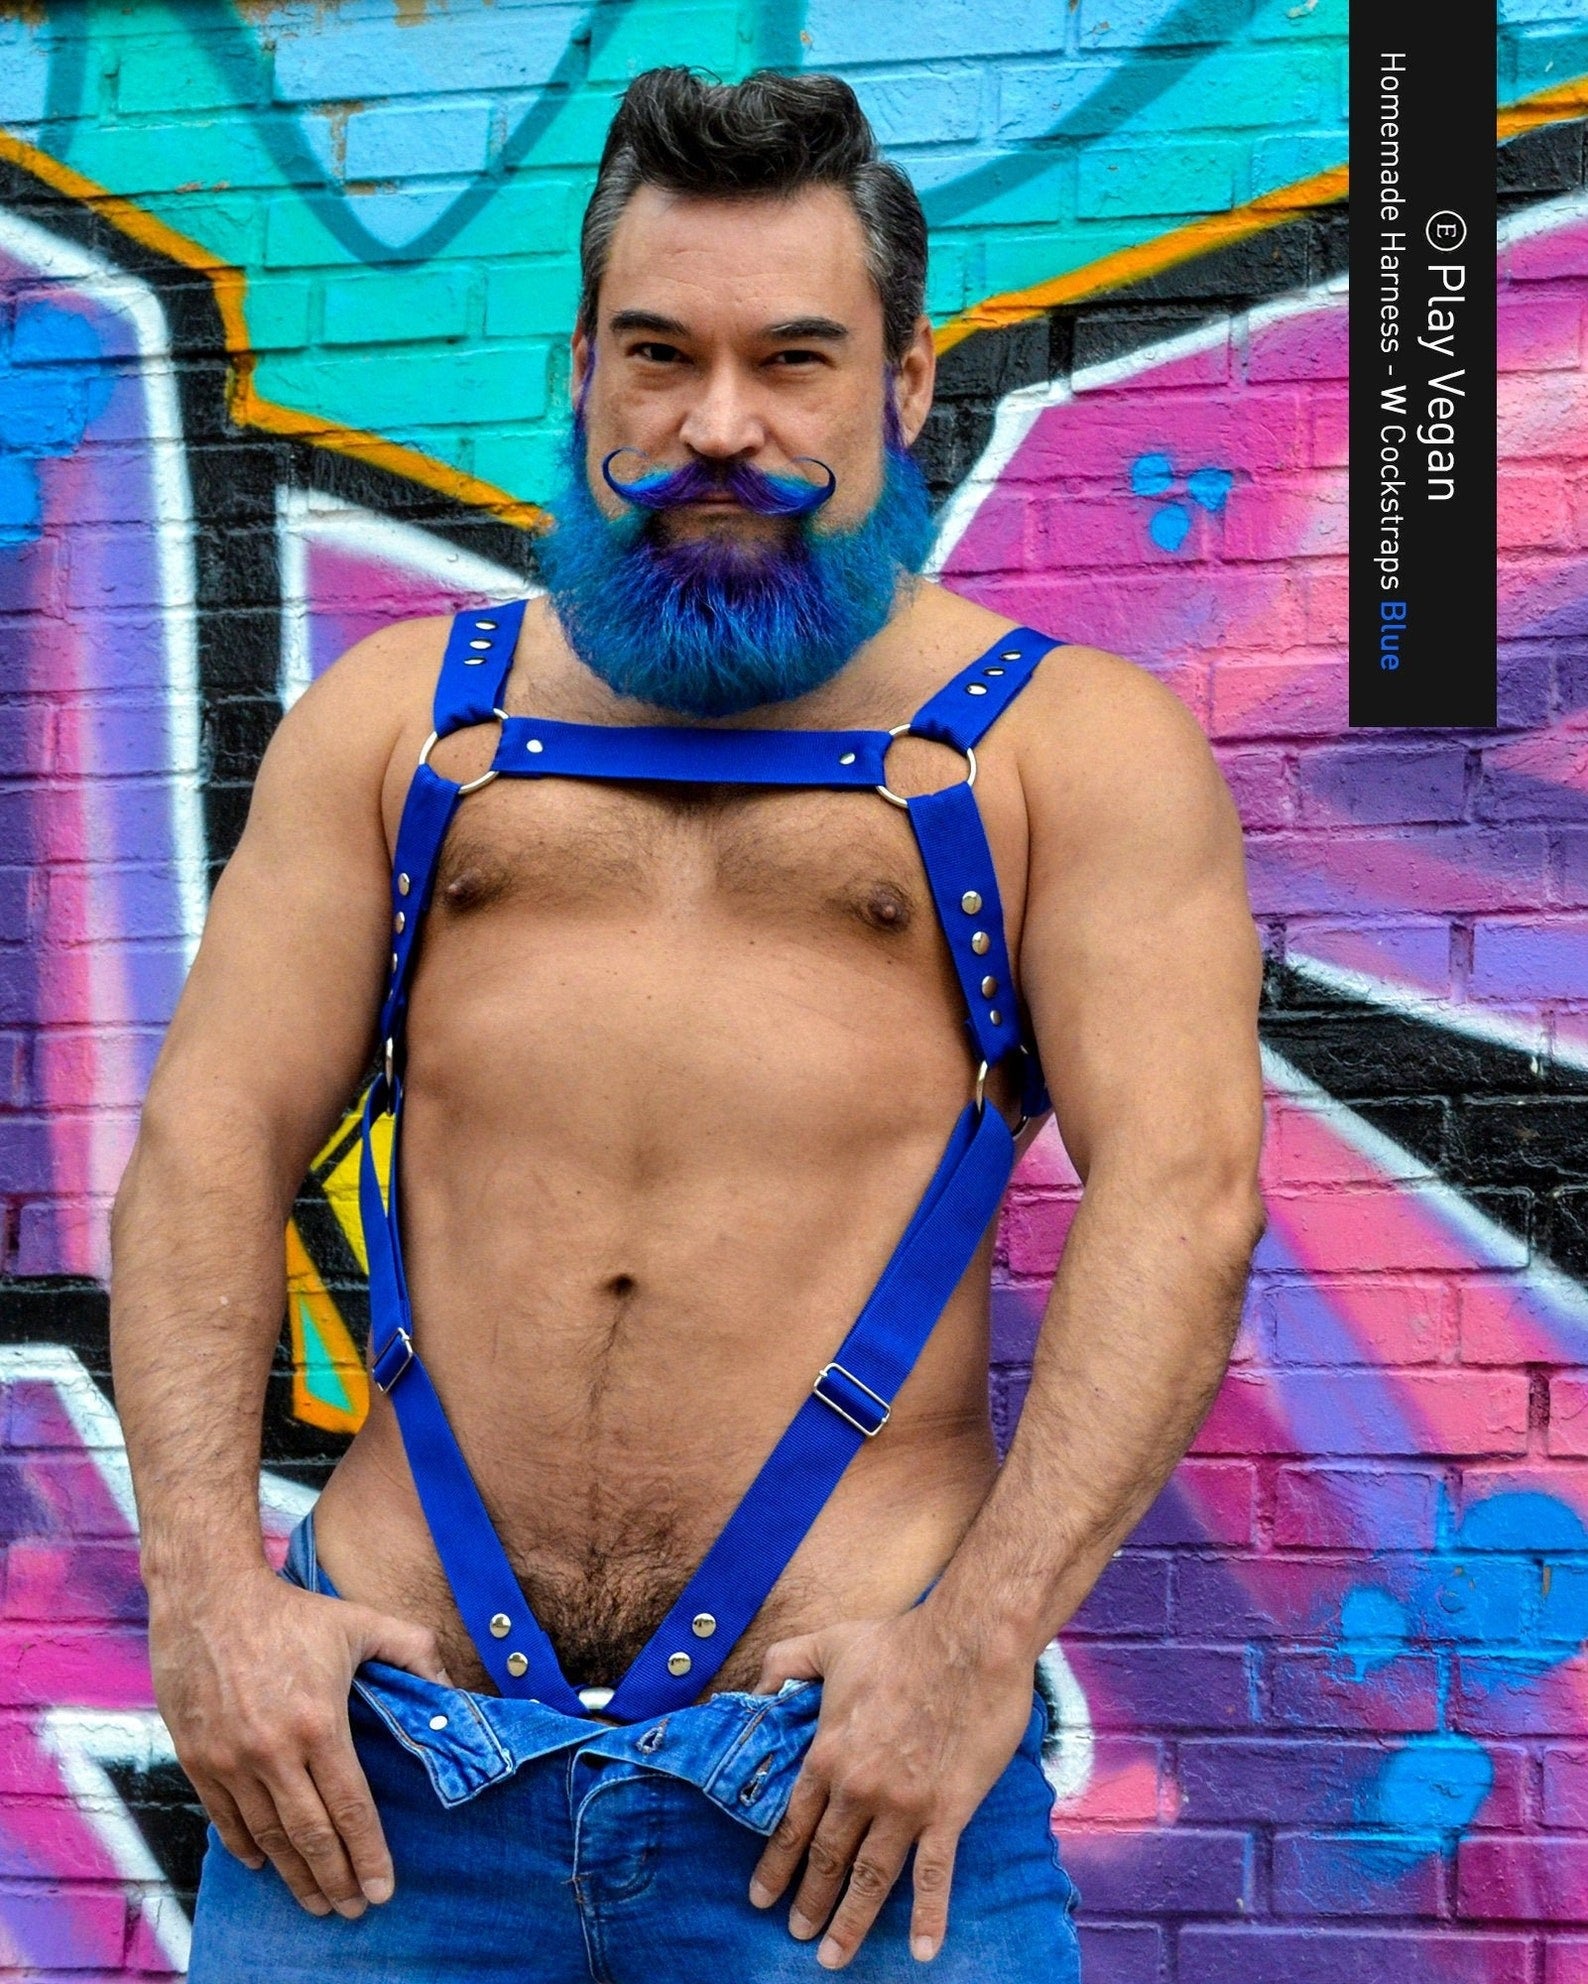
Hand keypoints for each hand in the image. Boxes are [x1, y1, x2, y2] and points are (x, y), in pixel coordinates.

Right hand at [148, 1563, 450, 1918]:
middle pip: (309, 1836)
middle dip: (335, 1880)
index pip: (350, 1808)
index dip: (368, 1854)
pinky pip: (225, 1820)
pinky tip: (266, 1865)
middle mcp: (272, 1752)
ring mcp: (229, 1760)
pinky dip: (247, 1848)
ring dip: (294, 1876)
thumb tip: (450, 1687)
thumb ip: (413, 1651)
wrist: (209, 1598)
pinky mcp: (198, 1760)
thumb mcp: (361, 1622)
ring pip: (267, 1838)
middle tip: (352, 1910)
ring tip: (316, 1901)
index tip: (382, 1890)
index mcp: (318, 1723)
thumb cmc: (291, 1611)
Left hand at [745, 1603, 1034, 1966]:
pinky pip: (934, 1874)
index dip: (775, 1865)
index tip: (761, 1897)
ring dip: (852, 1921)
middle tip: (798, 1932)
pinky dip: (929, 1916)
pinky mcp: (948, 1810)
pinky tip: (924, 1951)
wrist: (968, 1642)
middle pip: (826, 1858)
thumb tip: (757, 1688)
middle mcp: (858, 1788)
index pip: (792, 1823)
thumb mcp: (830, 1642)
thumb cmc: (901, 1640)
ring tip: (834, 1955)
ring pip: (870, 1877)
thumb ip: (785, 1663)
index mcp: (828, 1753)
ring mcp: (903, 1805)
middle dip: (809, 1901)